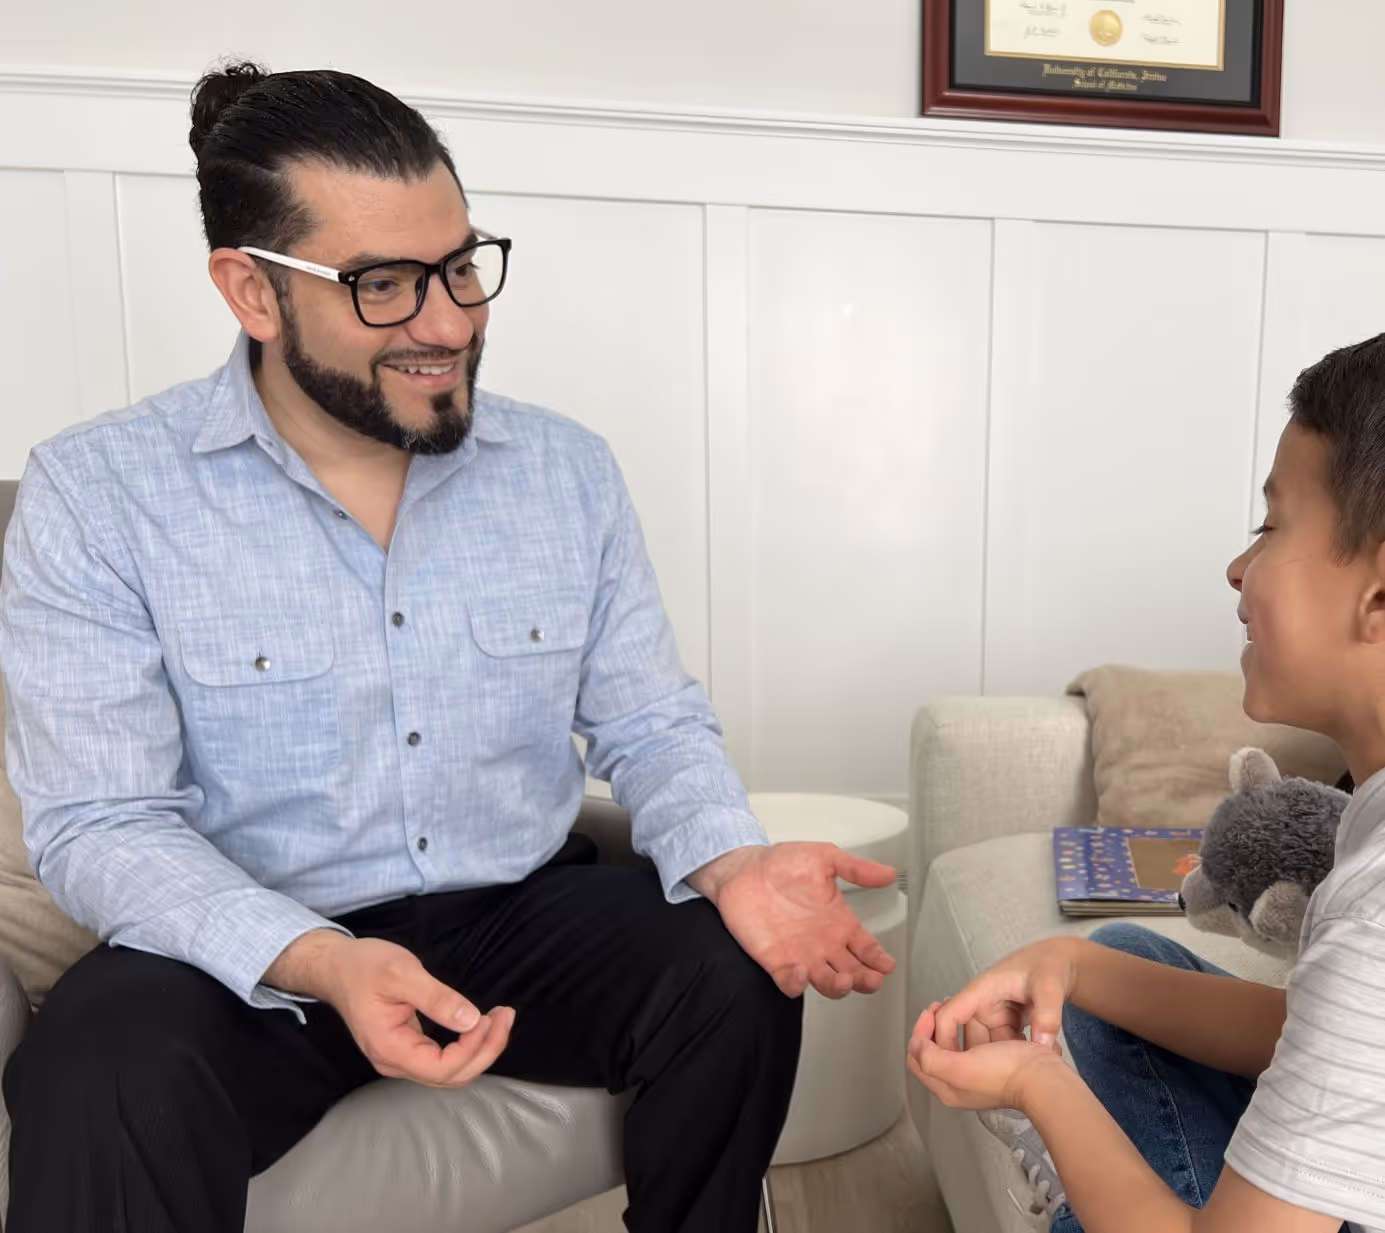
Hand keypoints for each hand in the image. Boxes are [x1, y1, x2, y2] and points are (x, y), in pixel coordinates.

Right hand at [269, 931, 514, 1087]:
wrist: (336, 967)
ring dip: (480, 1049)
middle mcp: (394, 1062)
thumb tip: (470, 1019)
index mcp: (390, 1048)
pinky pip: (443, 1059)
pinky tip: (481, 1024)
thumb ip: (436, 998)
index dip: (474, 1048)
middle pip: (452, 1077)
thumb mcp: (402, 973)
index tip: (490, 1017)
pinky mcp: (407, 1048)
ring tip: (499, 1018)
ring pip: (450, 1072)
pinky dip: (467, 1046)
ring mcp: (400, 1058)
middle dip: (486, 1050)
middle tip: (505, 1016)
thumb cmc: (364, 966)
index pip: (443, 1068)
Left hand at [693, 843, 896, 998]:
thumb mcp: (824, 857)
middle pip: (853, 972)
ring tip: (843, 980)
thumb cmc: (781, 863)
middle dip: (866, 979)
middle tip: (871, 978)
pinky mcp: (775, 961)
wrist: (742, 870)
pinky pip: (790, 983)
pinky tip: (801, 973)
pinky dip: (797, 984)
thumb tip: (888, 873)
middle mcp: (823, 942)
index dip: (878, 959)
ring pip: (827, 983)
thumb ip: (857, 868)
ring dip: (838, 987)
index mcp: (838, 921)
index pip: (866, 948)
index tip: (886, 964)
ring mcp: (800, 954)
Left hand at [909, 1003, 1064, 1111]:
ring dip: (948, 1024)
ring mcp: (976, 1074)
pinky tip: (973, 1015)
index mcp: (947, 1089)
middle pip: (932, 1051)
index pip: (916, 1059)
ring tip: (953, 1005)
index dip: (918, 1033)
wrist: (1044, 1077)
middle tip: (937, 1006)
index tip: (929, 1013)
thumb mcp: (959, 1069)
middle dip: (931, 1027)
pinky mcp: (992, 1063)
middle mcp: (958, 1085)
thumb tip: (917, 1045)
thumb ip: (930, 1059)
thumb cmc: (1005, 1073)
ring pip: (951, 1044)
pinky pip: (971, 1041)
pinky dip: (968, 1027)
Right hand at [929, 936, 1081, 1051]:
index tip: (951, 1066)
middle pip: (965, 1038)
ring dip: (1006, 1059)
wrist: (1060, 962)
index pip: (949, 1016)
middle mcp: (982, 1004)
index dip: (943, 1039)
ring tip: (1035, 1061)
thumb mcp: (1049, 987)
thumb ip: (1047, 1015)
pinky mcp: (1005, 1024)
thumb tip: (1042, 1046)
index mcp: (981, 990)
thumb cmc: (1048, 964)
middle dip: (983, 1060)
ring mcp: (993, 1016)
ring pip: (986, 1047)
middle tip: (1013, 1072)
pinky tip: (1040, 1055)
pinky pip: (1003, 1046)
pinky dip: (1018, 1054)